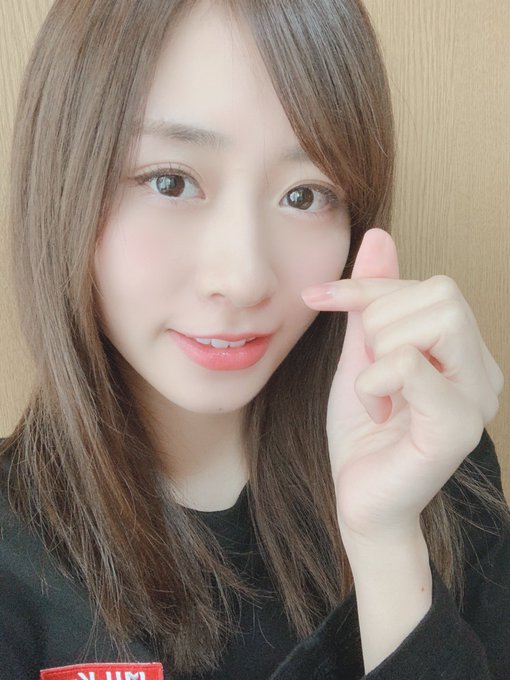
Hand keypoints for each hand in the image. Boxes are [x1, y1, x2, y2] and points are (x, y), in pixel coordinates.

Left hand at [302, 228, 503, 541]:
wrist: (360, 499)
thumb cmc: (364, 430)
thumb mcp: (362, 352)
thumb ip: (374, 299)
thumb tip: (379, 234)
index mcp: (465, 351)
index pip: (430, 284)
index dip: (370, 285)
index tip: (321, 297)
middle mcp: (483, 372)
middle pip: (440, 292)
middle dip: (382, 322)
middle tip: (372, 369)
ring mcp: (477, 400)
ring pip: (432, 319)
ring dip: (380, 353)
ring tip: (378, 392)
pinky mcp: (457, 428)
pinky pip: (412, 364)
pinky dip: (375, 382)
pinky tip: (379, 410)